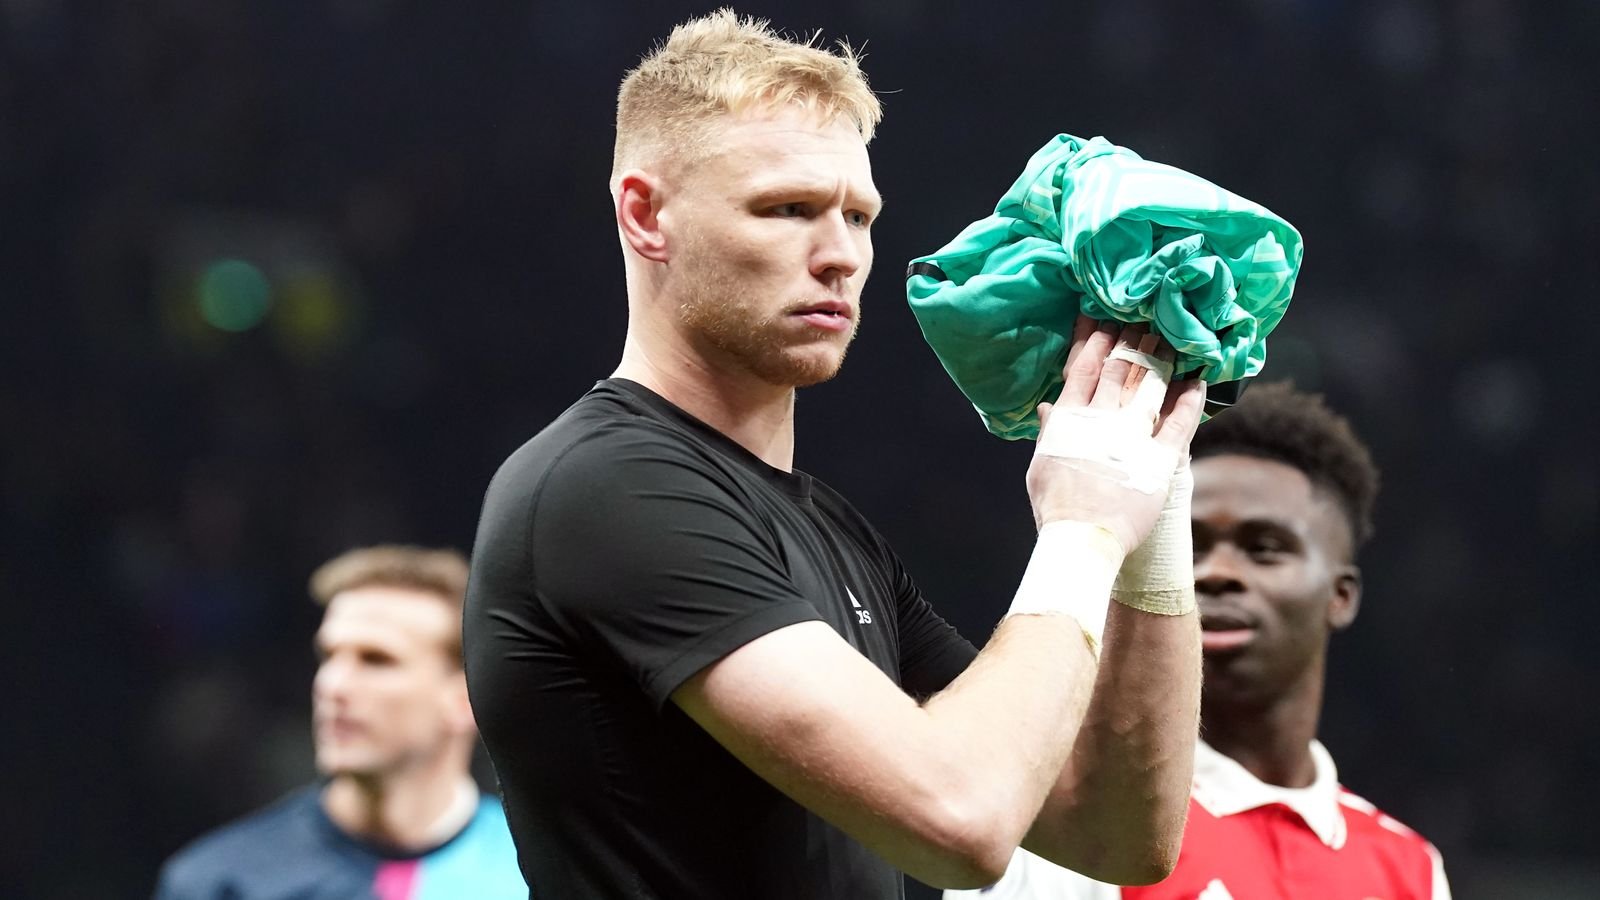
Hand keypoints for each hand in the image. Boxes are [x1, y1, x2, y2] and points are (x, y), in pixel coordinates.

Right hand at [1025, 316, 1206, 552]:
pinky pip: (1180, 421)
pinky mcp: (1160, 457)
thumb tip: (1048, 408)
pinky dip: (1190, 399)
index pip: (1083, 368)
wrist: (1083, 537)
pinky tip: (1199, 381)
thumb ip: (1050, 432)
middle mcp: (1102, 419)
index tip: (1102, 319)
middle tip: (1141, 318)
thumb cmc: (1057, 507)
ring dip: (1160, 358)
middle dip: (1129, 341)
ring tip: (1169, 337)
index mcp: (1070, 419)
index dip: (1094, 341)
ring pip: (1149, 385)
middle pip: (1118, 369)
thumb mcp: (1041, 465)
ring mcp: (1132, 435)